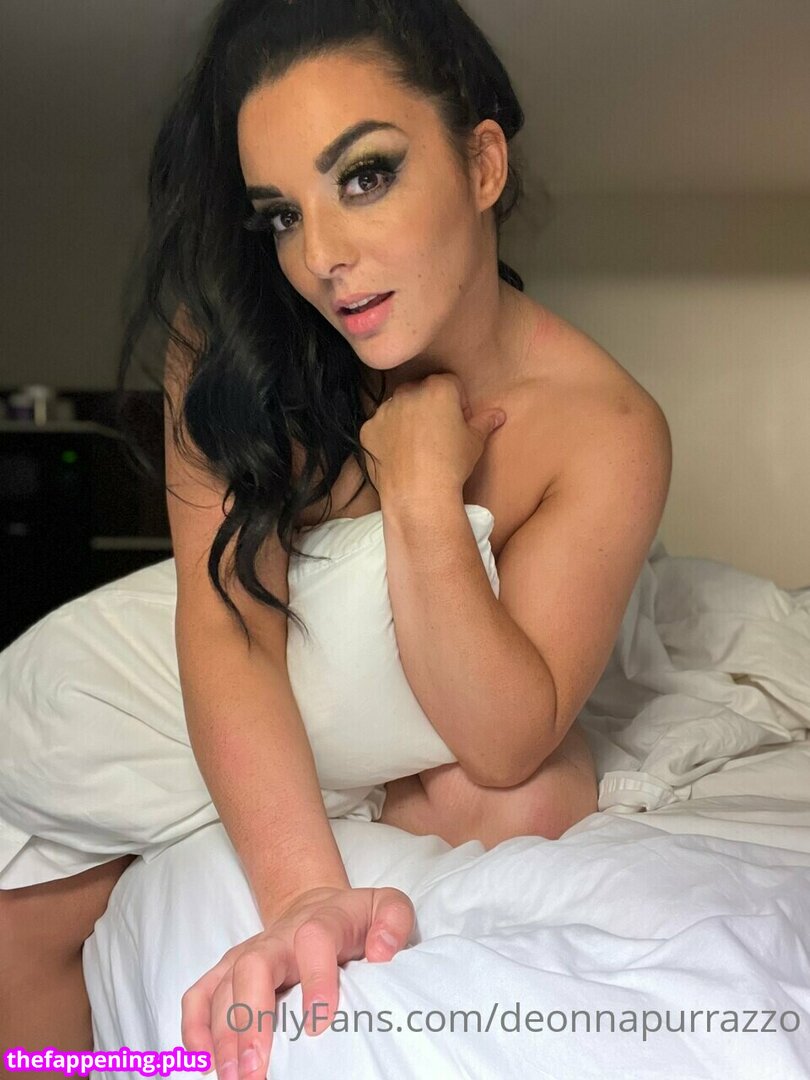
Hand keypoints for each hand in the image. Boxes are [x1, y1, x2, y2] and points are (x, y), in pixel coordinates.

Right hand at [181, 884, 414, 1078]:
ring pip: (223, 986)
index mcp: (321, 922)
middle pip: (254, 966)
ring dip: (221, 1035)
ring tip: (233, 1079)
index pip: (314, 940)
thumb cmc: (353, 919)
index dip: (316, 979)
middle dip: (250, 1018)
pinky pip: (199, 994)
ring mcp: (248, 953)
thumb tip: (382, 952)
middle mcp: (277, 938)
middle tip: (256, 1069)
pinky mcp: (228, 971)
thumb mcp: (387, 908)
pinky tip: (202, 1062)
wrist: (314, 905)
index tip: (319, 1024)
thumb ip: (393, 921)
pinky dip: (193, 1027)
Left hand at [359, 373, 505, 502]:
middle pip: (422, 391)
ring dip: (408, 419)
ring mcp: (384, 410)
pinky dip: (389, 437)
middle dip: (430, 407)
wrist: (418, 493)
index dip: (458, 403)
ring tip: (418, 448)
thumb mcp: (475, 442)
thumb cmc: (452, 464)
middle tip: (438, 434)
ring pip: (399, 408)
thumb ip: (484, 423)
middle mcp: (408, 392)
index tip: (460, 423)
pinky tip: (400, 457)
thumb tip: (499, 415)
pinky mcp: (368, 430)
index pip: (451, 384)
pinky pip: (381, 427)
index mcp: (438, 388)